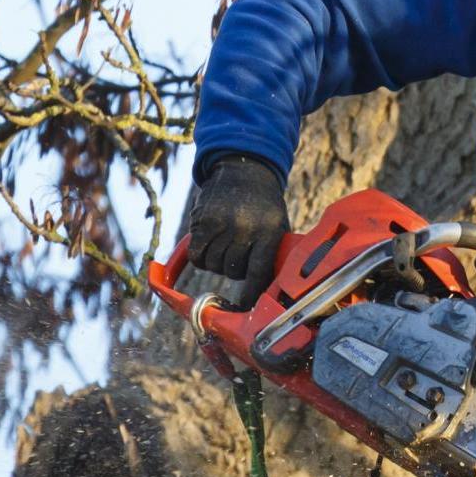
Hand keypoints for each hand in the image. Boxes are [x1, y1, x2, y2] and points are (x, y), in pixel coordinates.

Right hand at [186, 153, 289, 302]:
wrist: (245, 170)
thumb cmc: (265, 205)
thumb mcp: (279, 225)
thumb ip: (273, 254)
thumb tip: (271, 292)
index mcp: (269, 232)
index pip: (258, 273)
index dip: (250, 294)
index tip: (244, 306)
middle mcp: (245, 229)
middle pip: (232, 271)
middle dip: (234, 271)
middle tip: (237, 258)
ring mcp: (222, 224)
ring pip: (213, 265)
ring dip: (216, 263)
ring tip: (224, 248)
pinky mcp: (203, 220)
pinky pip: (196, 254)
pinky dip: (200, 257)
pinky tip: (208, 248)